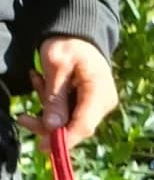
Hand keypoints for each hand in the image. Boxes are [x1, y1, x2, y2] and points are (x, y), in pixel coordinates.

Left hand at [17, 37, 118, 151]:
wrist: (78, 32)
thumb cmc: (68, 43)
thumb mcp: (56, 65)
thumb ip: (55, 97)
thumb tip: (53, 126)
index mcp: (99, 93)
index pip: (83, 126)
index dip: (64, 140)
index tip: (43, 147)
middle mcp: (103, 103)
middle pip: (76, 127)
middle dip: (49, 125)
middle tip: (23, 118)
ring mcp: (98, 105)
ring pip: (70, 121)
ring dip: (48, 110)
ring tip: (35, 83)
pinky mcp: (90, 104)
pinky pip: (70, 112)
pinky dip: (53, 104)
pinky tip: (42, 84)